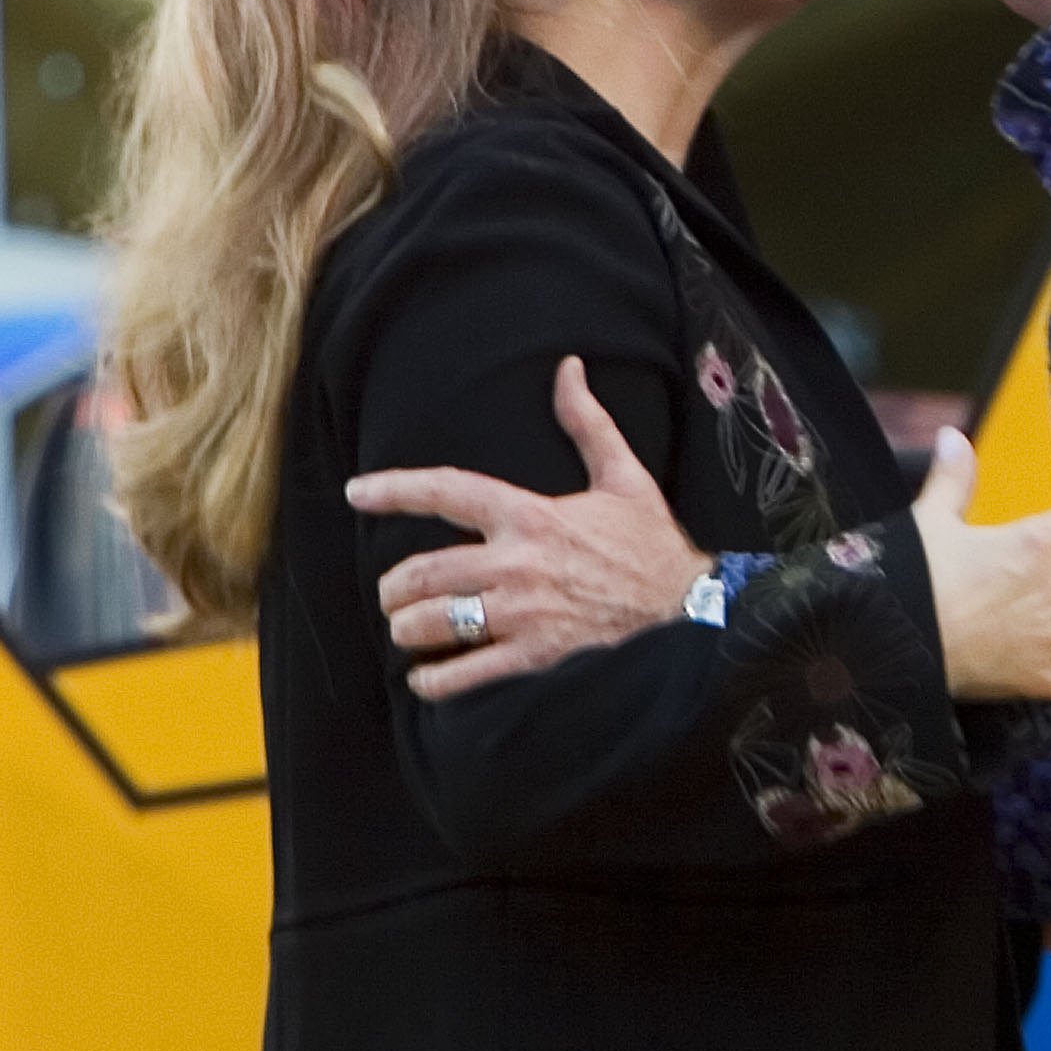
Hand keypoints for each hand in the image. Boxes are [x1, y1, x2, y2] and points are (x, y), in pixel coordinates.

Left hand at [348, 356, 712, 701]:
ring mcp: (522, 615)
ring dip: (407, 631)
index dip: (394, 490)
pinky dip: (432, 681)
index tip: (358, 492)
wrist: (692, 614)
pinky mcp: (533, 659)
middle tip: (393, 595)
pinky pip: (459, 677)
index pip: (446, 492)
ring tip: (410, 632)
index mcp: (529, 515)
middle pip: (419, 573)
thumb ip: (587, 424)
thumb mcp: (625, 479)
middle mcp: (516, 564)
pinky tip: (429, 678)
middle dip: (393, 588)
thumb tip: (569, 369)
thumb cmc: (652, 549)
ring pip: (429, 624)